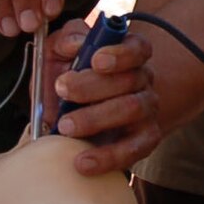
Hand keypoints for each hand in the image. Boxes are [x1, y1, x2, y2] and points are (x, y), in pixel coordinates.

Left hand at [44, 19, 159, 175]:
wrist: (70, 118)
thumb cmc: (66, 79)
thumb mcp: (58, 54)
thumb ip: (65, 41)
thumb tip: (75, 44)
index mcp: (128, 54)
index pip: (138, 47)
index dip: (120, 53)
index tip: (95, 59)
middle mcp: (143, 80)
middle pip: (130, 79)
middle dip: (93, 85)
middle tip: (62, 90)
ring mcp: (146, 111)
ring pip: (132, 109)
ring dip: (96, 118)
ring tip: (65, 127)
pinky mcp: (144, 141)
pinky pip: (133, 149)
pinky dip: (107, 158)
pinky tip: (82, 162)